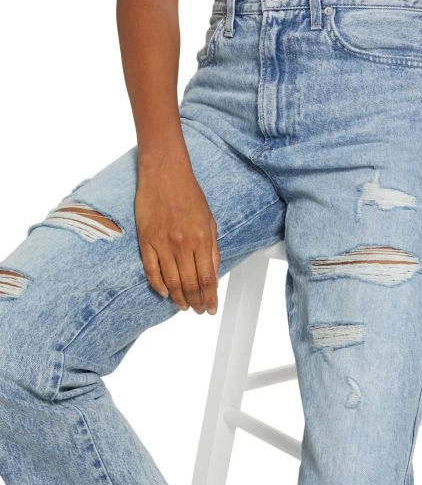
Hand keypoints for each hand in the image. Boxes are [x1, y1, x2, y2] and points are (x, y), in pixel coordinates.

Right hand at [134, 150, 219, 313]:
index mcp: (202, 239)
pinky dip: (158, 285)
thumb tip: (212, 274)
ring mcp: (162, 244)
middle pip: (190, 284)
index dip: (210, 297)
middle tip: (198, 310)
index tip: (211, 307)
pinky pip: (151, 270)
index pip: (207, 278)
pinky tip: (165, 293)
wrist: (164, 174)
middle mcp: (182, 244)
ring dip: (179, 298)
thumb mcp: (210, 221)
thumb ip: (212, 249)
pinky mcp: (146, 241)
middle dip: (196, 302)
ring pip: (171, 282)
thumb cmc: (189, 195)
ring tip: (184, 306)